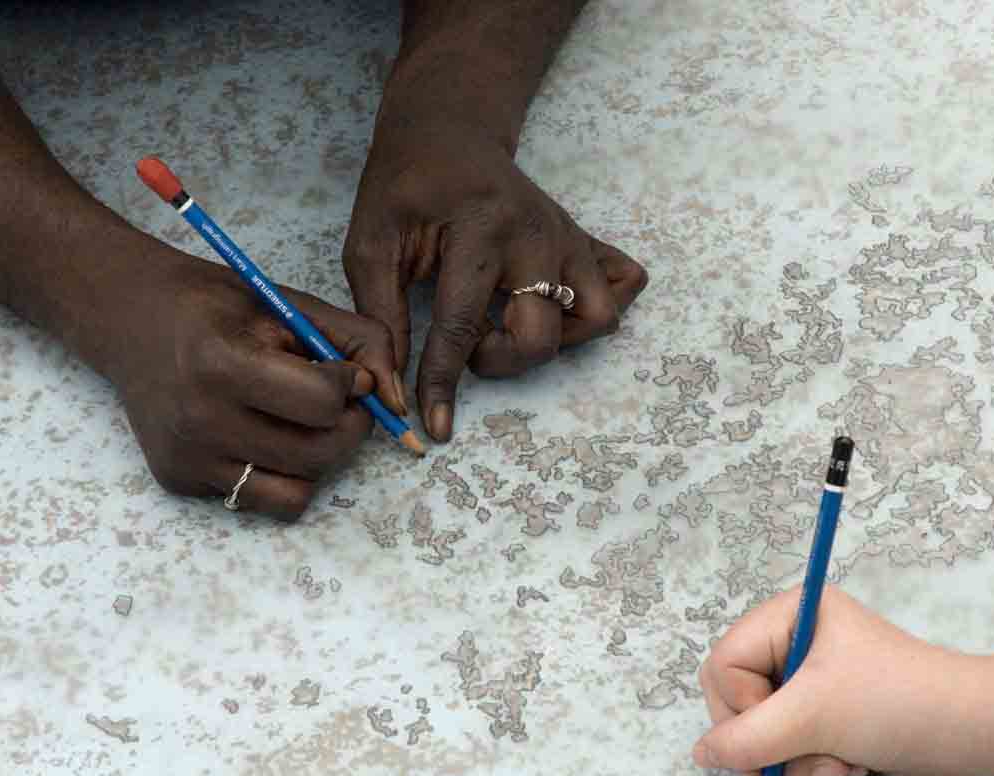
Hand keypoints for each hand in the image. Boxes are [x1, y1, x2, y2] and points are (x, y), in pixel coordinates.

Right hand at [102, 251, 401, 519]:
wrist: (128, 319)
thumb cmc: (213, 306)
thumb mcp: (286, 302)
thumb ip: (354, 339)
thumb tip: (392, 395)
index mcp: (221, 364)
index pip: (321, 402)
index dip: (350, 385)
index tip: (345, 372)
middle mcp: (199, 419)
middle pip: (319, 454)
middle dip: (350, 428)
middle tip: (341, 403)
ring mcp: (187, 458)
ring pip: (298, 490)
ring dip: (319, 458)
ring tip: (303, 422)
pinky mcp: (179, 481)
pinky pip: (262, 500)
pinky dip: (280, 475)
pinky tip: (266, 438)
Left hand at [343, 98, 647, 441]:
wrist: (448, 131)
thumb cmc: (405, 187)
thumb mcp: (370, 243)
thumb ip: (381, 316)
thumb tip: (393, 387)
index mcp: (478, 229)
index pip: (463, 324)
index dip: (444, 383)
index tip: (433, 426)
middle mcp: (536, 235)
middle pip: (542, 335)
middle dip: (502, 360)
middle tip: (470, 342)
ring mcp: (568, 238)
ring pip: (597, 319)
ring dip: (556, 341)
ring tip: (511, 324)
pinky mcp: (585, 242)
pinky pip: (623, 287)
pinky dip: (595, 310)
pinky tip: (554, 308)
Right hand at [692, 586, 980, 775]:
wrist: (971, 733)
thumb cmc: (895, 703)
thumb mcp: (810, 718)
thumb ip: (745, 739)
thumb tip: (701, 755)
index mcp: (790, 614)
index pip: (724, 665)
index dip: (741, 707)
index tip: (780, 728)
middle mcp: (795, 640)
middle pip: (736, 700)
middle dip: (769, 743)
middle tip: (791, 765)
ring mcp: (812, 679)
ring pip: (762, 732)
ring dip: (796, 760)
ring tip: (839, 762)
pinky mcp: (828, 713)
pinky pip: (790, 746)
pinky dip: (814, 765)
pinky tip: (851, 764)